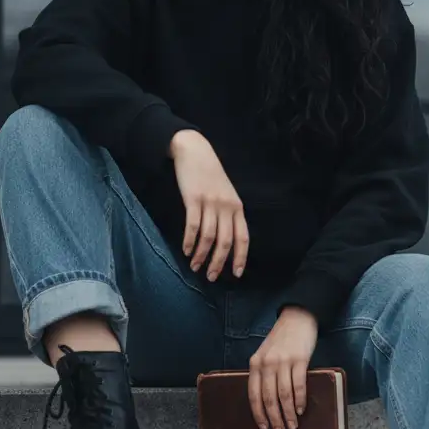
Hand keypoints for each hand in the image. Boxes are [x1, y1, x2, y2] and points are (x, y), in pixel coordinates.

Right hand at [168, 130, 248, 280]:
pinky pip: (193, 226)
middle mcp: (226, 207)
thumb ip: (229, 213)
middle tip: (211, 277)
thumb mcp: (226, 193)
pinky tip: (186, 250)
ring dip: (201, 255)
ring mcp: (210, 203)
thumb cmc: (210, 174)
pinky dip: (189, 241)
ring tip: (194, 266)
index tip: (236, 274)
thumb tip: (227, 239)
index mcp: (237, 207)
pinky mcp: (193, 199)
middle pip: (225, 242)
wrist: (195, 151)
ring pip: (208, 237)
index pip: (243, 237)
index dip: (240, 257)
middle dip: (218, 263)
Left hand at [248, 306, 317, 428]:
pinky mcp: (300, 359)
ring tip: (293, 425)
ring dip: (288, 413)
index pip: (253, 394)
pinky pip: (299, 385)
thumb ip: (263, 373)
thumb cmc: (281, 339)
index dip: (258, 413)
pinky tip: (301, 409)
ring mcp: (283, 361)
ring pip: (284, 395)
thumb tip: (266, 401)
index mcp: (255, 363)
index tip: (263, 427)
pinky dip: (300, 400)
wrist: (297, 317)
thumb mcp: (265, 354)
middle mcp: (267, 363)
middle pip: (269, 398)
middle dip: (274, 418)